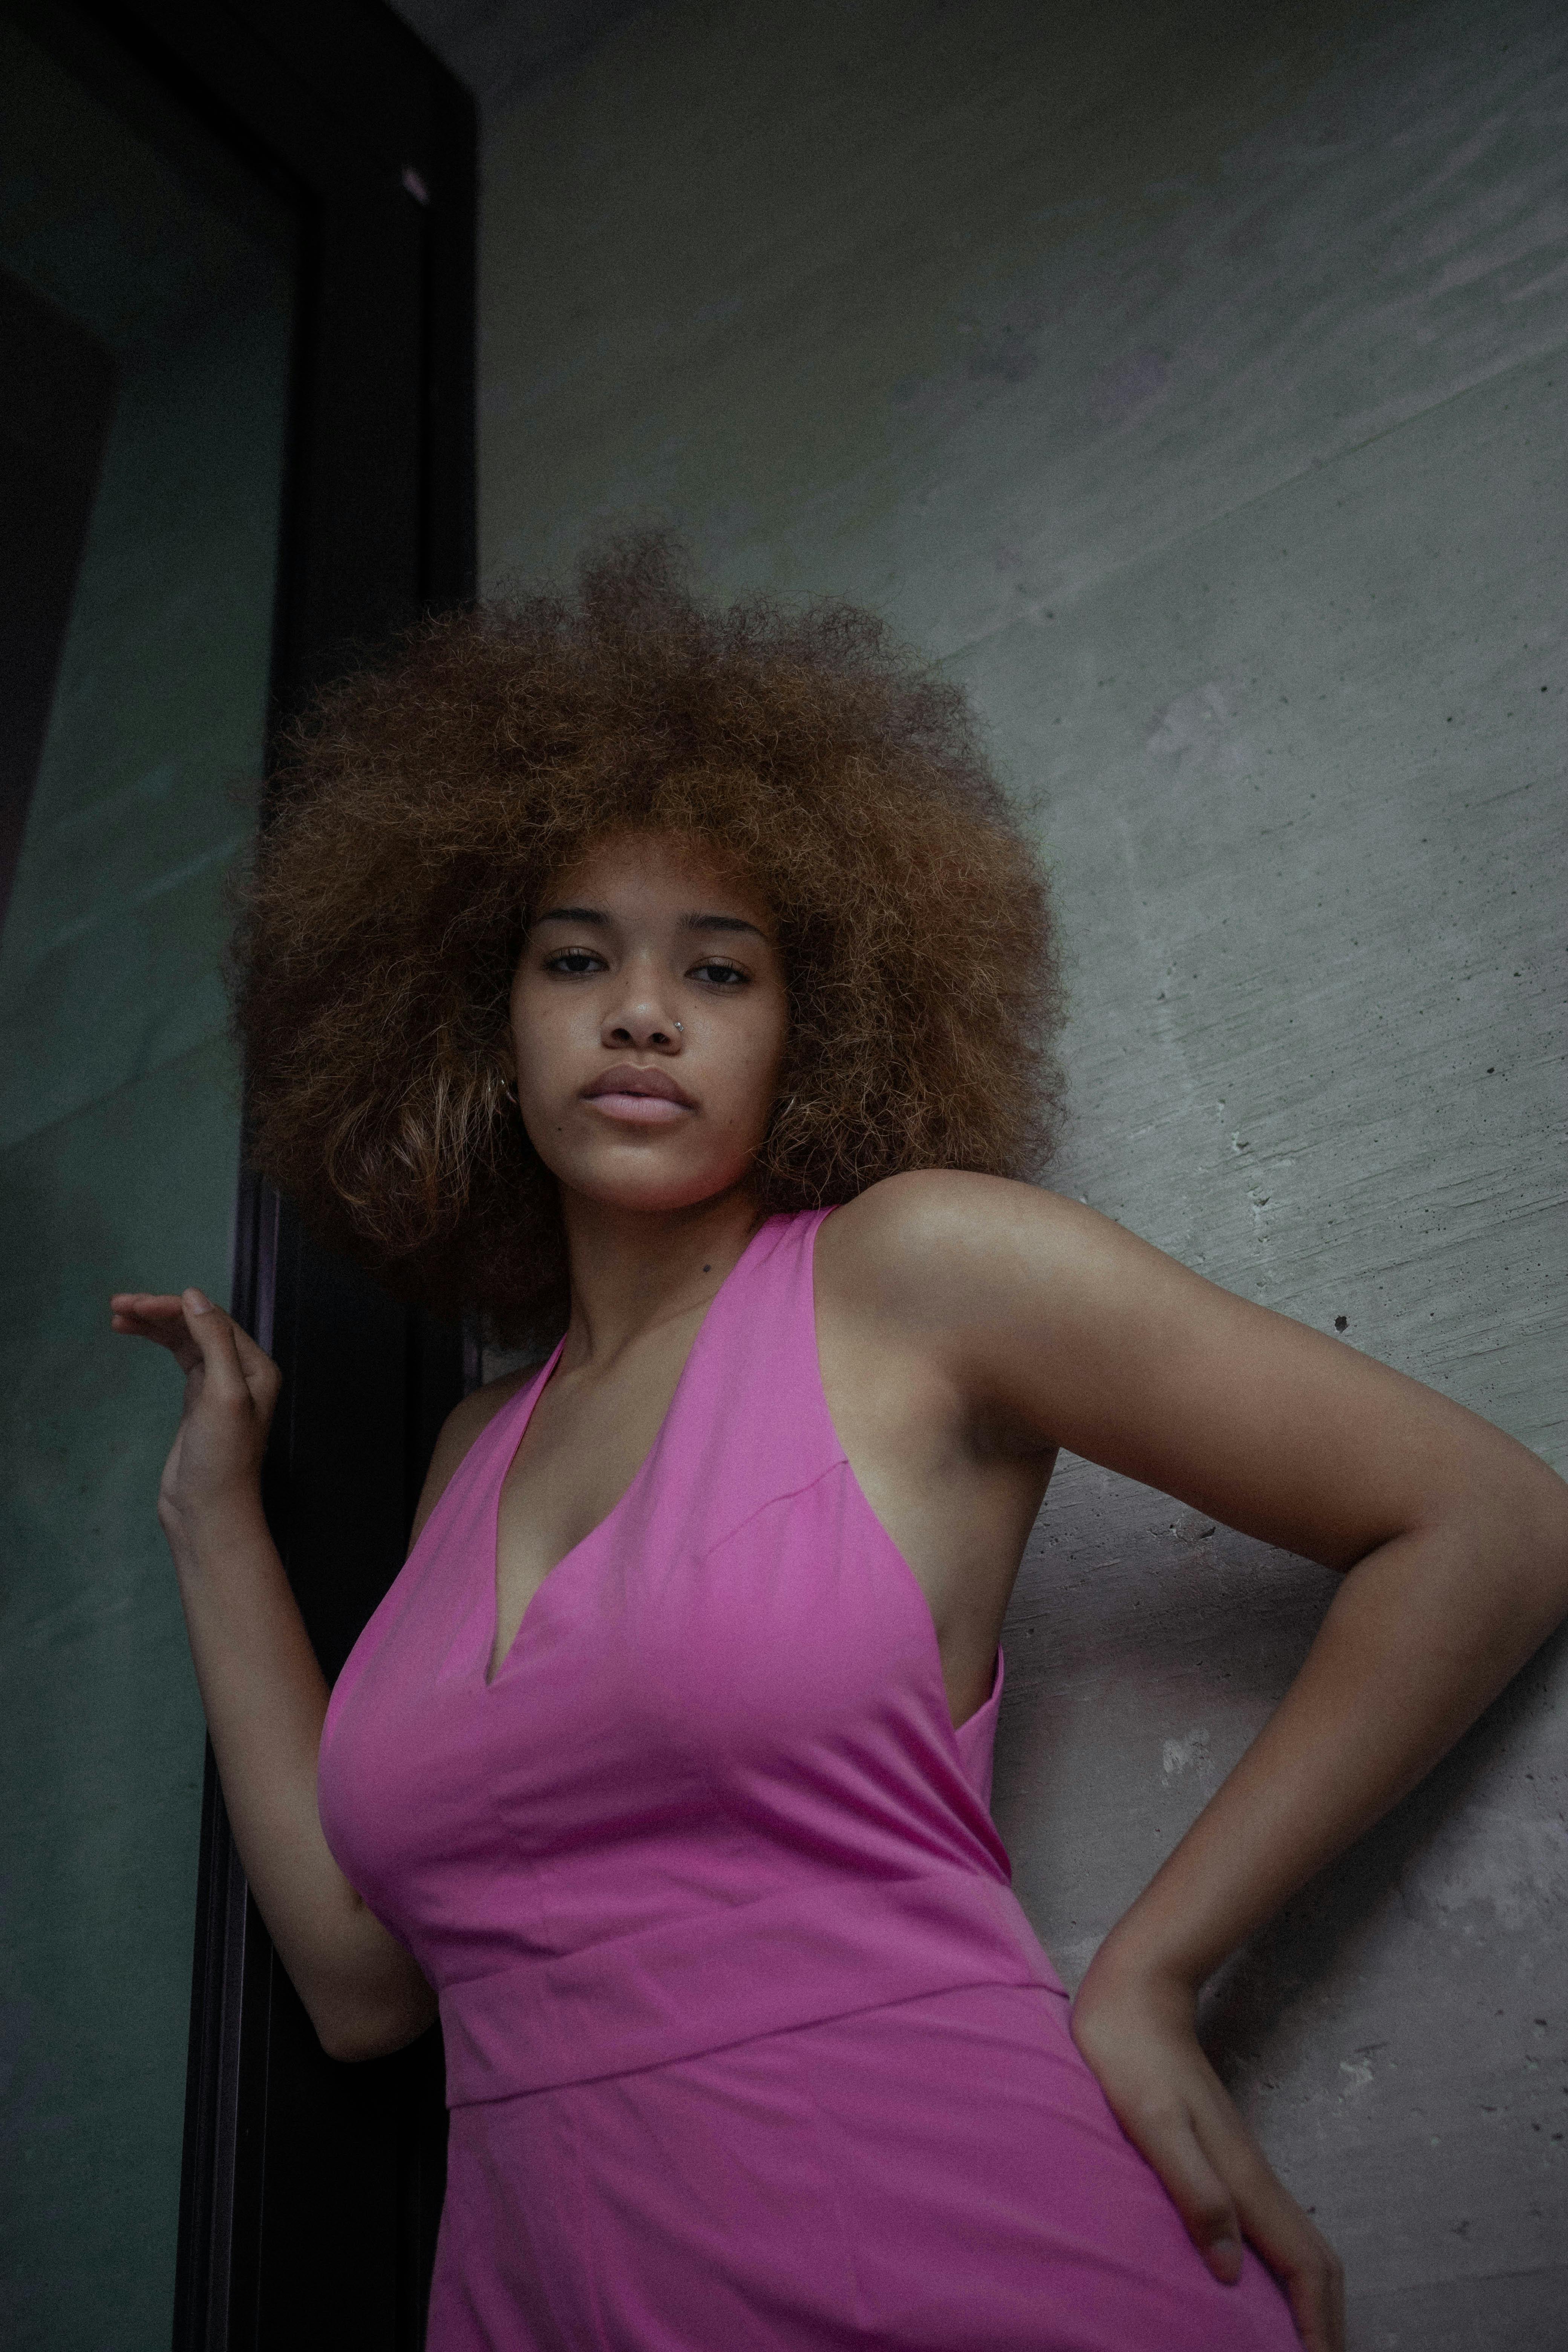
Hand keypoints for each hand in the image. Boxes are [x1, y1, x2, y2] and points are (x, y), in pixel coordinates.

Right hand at [110, 1289, 280, 1551]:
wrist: (207, 1511)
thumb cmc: (222, 1459)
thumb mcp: (223, 1394)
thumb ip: (214, 1341)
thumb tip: (194, 1297)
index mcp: (256, 1367)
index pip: (214, 1320)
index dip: (175, 1307)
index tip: (137, 1305)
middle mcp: (241, 1373)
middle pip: (198, 1326)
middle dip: (160, 1312)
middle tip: (119, 1305)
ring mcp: (218, 1387)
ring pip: (185, 1341)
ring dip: (154, 1324)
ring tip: (118, 1315)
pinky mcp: (197, 1402)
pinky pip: (179, 1359)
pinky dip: (157, 1344)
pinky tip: (134, 1333)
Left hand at [1070, 1961, 1343, 2351]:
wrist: (1136, 1993)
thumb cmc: (1131, 2055)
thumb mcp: (1153, 2124)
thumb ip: (1193, 2189)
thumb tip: (1227, 2269)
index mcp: (1241, 2177)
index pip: (1303, 2264)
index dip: (1318, 2324)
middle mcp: (1251, 2176)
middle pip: (1313, 2261)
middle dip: (1325, 2321)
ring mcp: (1239, 2165)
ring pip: (1293, 2245)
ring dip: (1306, 2298)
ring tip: (1293, 2342)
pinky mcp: (1221, 2156)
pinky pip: (1268, 2227)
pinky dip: (1281, 2270)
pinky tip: (1255, 2285)